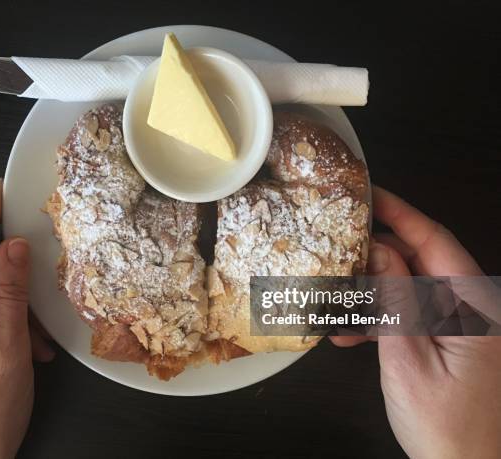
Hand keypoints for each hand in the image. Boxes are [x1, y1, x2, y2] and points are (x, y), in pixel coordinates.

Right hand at [331, 185, 500, 458]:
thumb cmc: (447, 427)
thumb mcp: (409, 360)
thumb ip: (395, 301)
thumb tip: (376, 251)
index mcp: (475, 305)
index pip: (435, 240)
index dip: (399, 212)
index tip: (366, 193)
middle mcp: (472, 307)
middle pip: (419, 260)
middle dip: (374, 255)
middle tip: (334, 249)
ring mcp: (460, 323)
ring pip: (409, 286)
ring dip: (371, 292)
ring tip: (334, 301)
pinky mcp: (447, 339)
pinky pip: (411, 313)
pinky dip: (381, 318)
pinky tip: (349, 332)